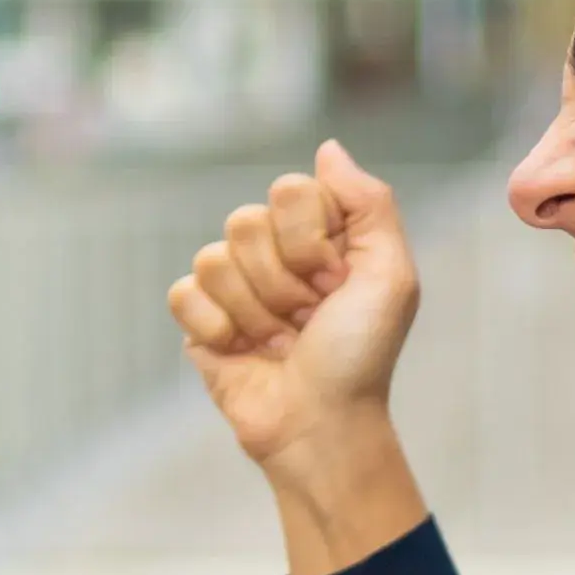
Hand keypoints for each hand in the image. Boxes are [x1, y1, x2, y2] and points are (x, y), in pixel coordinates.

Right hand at [169, 140, 418, 472]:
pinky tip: (244, 351)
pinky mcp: (200, 320)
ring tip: (281, 342)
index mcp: (321, 235)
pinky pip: (183, 292)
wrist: (320, 425)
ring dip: (255, 311)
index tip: (337, 284)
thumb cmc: (362, 356)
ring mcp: (234, 285)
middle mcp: (275, 253)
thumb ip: (369, 203)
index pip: (289, 191)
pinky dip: (217, 327)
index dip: (311, 241)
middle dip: (282, 281)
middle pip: (245, 221)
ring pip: (214, 259)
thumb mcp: (391, 275)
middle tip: (308, 318)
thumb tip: (327, 149)